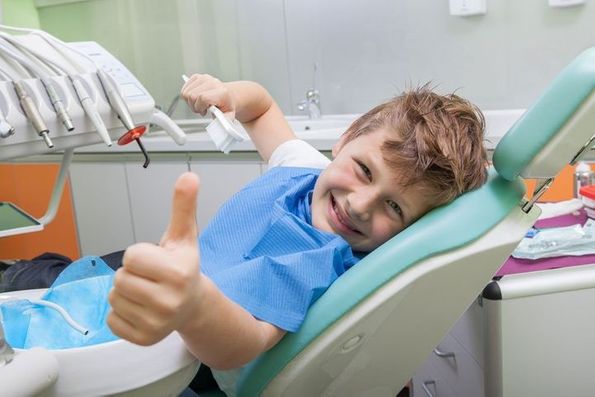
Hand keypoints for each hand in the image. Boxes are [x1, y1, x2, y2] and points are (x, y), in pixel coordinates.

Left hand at [107, 172, 201, 345]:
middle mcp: (169, 301)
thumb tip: (189, 176)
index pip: (131, 257)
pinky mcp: (144, 339)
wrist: (193, 305)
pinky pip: (111, 319)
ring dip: (125, 292)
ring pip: (114, 297)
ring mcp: (157, 323)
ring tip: (147, 292)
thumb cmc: (183, 267)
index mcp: (179, 273)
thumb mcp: (184, 236)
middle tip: (151, 277)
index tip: (156, 261)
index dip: (140, 255)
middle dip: (131, 274)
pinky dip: (121, 313)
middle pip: (120, 278)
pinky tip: (141, 309)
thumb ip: (183, 206)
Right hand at [181, 74, 235, 117]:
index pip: (203, 98)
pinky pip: (184, 89)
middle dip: (194, 106)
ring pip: (185, 93)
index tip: (204, 111)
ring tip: (200, 104)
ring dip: (190, 102)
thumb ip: (224, 121)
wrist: (227, 95)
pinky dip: (187, 97)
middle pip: (192, 96)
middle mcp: (212, 82)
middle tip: (202, 109)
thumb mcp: (228, 116)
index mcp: (221, 92)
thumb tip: (218, 124)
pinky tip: (196, 99)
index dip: (200, 107)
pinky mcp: (197, 77)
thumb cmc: (226, 106)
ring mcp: (204, 78)